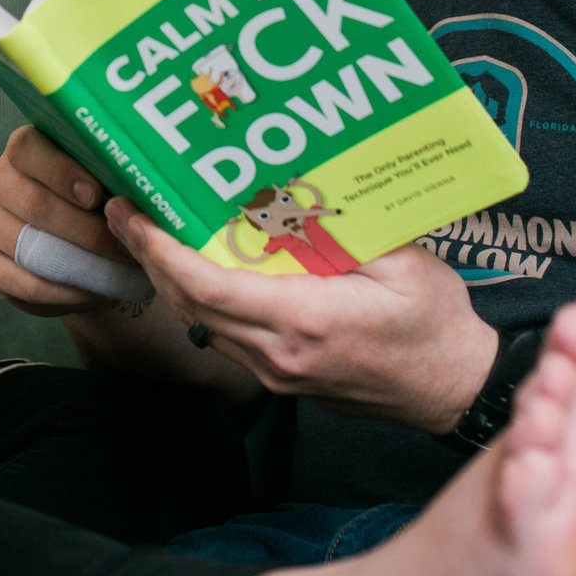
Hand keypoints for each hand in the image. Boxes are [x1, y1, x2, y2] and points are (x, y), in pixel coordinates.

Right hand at [0, 125, 146, 316]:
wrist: (77, 247)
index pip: (27, 149)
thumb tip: (134, 199)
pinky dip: (61, 292)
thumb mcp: (102, 182)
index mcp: (23, 148)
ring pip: (28, 245)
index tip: (96, 196)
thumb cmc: (95, 205)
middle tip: (124, 246)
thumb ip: (110, 180)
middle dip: (86, 230)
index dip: (61, 173)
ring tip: (114, 273)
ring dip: (77, 264)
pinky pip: (22, 282)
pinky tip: (89, 293)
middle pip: (34, 203)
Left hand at [105, 201, 497, 434]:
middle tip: (123, 209)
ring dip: (168, 278)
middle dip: (150, 257)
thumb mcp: (404, 262)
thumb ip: (348, 229)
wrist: (452, 387)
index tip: (137, 217)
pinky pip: (224, 335)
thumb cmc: (435, 324)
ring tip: (146, 231)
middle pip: (192, 306)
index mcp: (306, 321)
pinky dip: (198, 298)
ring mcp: (277, 372)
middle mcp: (279, 354)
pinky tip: (191, 265)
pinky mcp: (281, 377)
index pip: (211, 290)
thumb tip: (297, 188)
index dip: (164, 253)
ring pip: (201, 323)